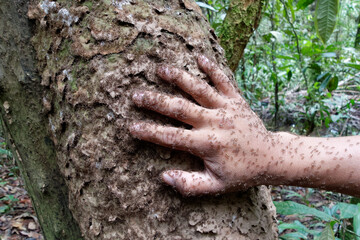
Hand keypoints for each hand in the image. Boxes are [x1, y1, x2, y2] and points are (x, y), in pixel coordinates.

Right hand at [129, 56, 273, 195]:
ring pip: (198, 89)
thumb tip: (163, 177)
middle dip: (155, 101)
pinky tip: (199, 57)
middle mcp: (214, 122)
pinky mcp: (237, 100)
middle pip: (179, 108)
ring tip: (160, 68)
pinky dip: (212, 68)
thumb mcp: (216, 186)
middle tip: (136, 95)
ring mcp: (226, 108)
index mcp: (206, 144)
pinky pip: (223, 81)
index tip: (132, 126)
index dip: (150, 132)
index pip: (171, 137)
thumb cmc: (242, 173)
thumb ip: (189, 184)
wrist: (272, 157)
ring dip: (178, 78)